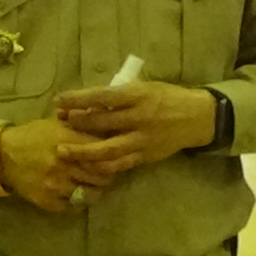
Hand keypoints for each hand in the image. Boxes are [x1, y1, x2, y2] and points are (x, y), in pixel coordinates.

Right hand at [0, 116, 112, 211]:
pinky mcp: (49, 201)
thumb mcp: (55, 125)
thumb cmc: (33, 136)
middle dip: (107, 175)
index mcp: (68, 141)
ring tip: (91, 184)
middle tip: (105, 172)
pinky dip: (78, 201)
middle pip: (102, 175)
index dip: (111, 156)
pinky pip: (75, 206)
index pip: (103, 152)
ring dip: (95, 189)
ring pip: (91, 193)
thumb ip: (80, 125)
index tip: (112, 156)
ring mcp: (57, 185)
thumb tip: (105, 119)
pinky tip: (75, 193)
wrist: (3, 156)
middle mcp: (65, 164)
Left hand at [51, 82, 217, 177]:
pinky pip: (119, 164)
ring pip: (107, 150)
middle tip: (58, 122)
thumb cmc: (166, 97)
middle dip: (76, 123)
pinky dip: (101, 166)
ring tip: (63, 150)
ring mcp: (142, 140)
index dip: (78, 99)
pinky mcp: (145, 156)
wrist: (196, 117)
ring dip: (82, 151)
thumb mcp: (143, 88)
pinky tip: (86, 165)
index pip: (101, 97)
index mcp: (137, 96)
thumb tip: (87, 103)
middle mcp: (139, 118)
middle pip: (100, 123)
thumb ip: (119, 97)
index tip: (59, 100)